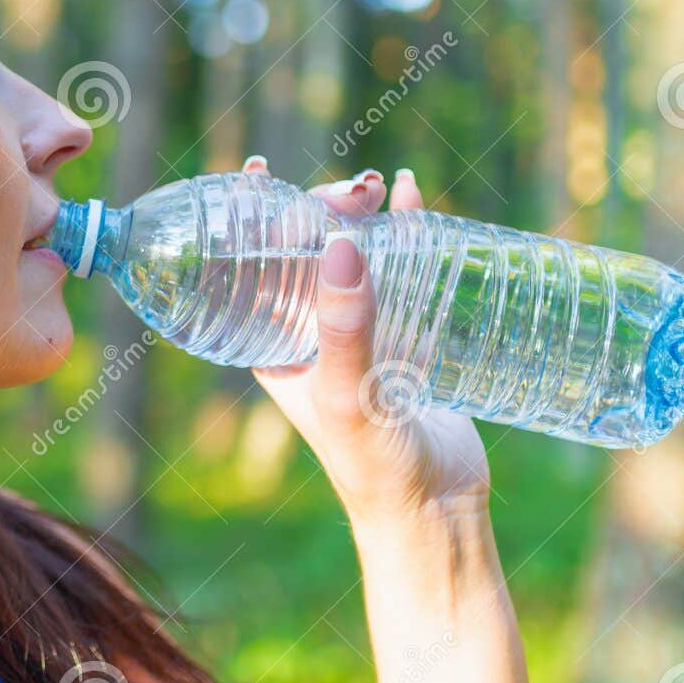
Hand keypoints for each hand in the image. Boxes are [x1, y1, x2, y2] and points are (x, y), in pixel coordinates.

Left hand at [241, 156, 489, 524]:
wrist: (435, 511)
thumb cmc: (373, 464)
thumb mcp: (349, 393)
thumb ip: (345, 326)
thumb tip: (340, 244)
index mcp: (272, 340)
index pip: (248, 265)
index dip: (249, 216)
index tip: (258, 171)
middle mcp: (309, 329)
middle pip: (304, 247)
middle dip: (321, 206)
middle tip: (356, 191)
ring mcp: (359, 328)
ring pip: (352, 251)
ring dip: (360, 212)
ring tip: (382, 187)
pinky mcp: (407, 331)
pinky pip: (401, 267)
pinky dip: (404, 228)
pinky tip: (412, 195)